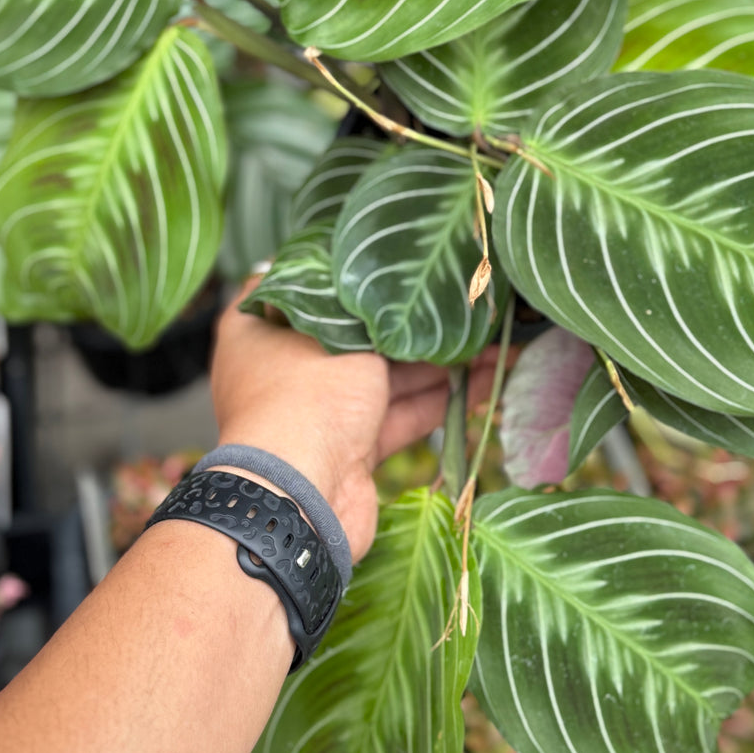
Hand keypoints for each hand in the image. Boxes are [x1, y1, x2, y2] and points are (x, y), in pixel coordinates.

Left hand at [210, 286, 509, 562]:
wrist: (301, 498)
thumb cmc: (307, 396)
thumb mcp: (345, 332)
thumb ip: (379, 313)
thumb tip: (404, 289)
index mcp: (259, 328)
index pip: (299, 282)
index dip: (345, 269)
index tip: (388, 254)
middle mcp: (287, 367)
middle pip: (357, 334)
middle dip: (414, 323)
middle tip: (466, 304)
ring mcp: (320, 411)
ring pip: (387, 377)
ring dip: (441, 362)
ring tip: (494, 341)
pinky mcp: (352, 450)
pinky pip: (401, 415)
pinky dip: (442, 399)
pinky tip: (487, 379)